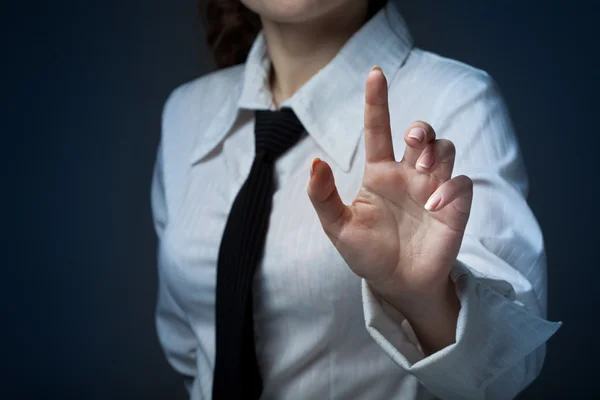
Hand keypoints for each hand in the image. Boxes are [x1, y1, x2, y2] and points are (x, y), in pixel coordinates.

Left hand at [307, 66, 472, 318]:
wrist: (396, 285)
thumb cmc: (367, 253)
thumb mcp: (337, 227)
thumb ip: (323, 196)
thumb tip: (315, 162)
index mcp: (379, 173)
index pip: (379, 128)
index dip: (377, 101)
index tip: (374, 74)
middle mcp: (408, 175)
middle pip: (423, 133)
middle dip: (422, 128)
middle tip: (413, 141)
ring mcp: (433, 189)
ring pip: (446, 149)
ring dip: (436, 152)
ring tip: (421, 172)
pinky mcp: (454, 208)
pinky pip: (463, 183)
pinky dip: (451, 188)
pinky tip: (432, 206)